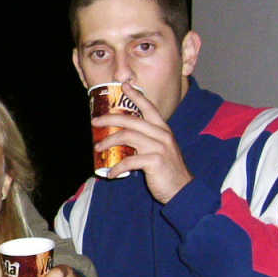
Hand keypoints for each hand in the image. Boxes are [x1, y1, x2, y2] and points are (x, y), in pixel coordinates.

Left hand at [94, 83, 192, 202]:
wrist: (183, 190)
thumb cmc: (167, 171)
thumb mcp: (160, 150)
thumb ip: (146, 141)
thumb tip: (123, 140)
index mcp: (163, 130)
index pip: (149, 107)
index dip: (136, 95)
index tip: (123, 86)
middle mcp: (162, 134)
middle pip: (132, 120)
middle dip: (110, 119)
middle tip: (95, 122)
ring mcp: (159, 147)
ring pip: (127, 136)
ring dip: (109, 142)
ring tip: (98, 148)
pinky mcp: (154, 161)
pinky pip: (129, 160)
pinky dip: (117, 167)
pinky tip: (110, 173)